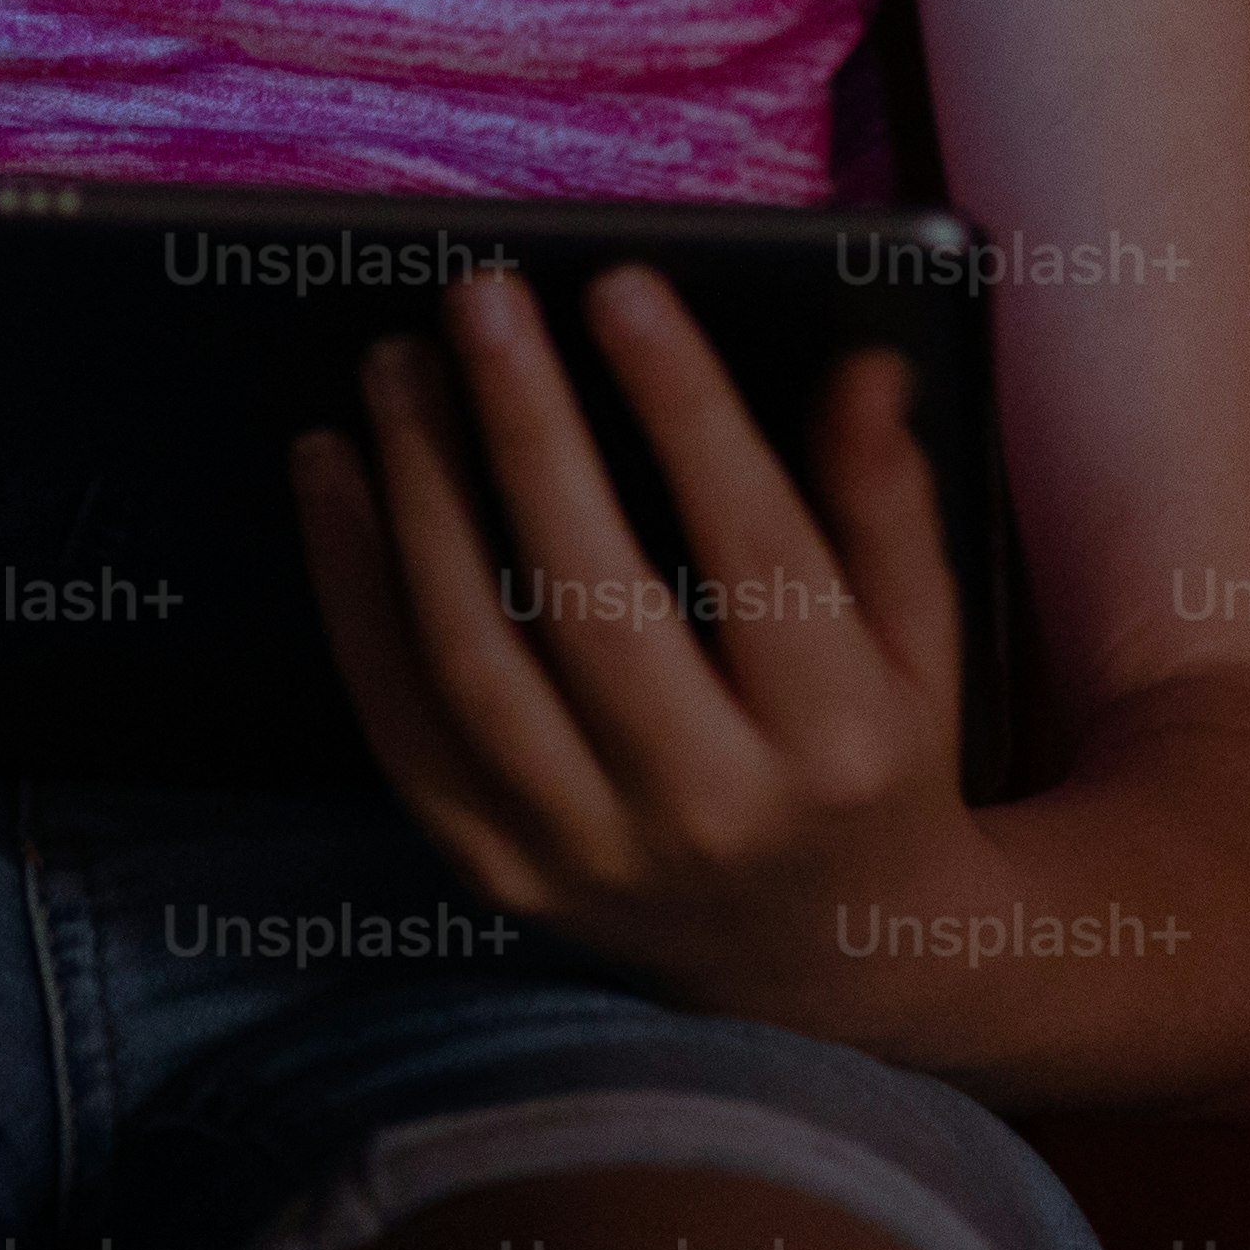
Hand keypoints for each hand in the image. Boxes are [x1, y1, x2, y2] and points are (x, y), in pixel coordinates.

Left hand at [289, 260, 996, 1011]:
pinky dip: (350, 587)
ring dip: (420, 494)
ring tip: (398, 365)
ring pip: (473, 655)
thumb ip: (885, 500)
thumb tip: (861, 360)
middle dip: (526, 429)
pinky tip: (332, 470)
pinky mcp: (497, 871)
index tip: (623, 286)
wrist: (825, 962)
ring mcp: (589, 853)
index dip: (685, 406)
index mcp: (838, 739)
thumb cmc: (872, 755)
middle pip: (590, 596)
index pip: (751, 543)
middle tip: (481, 296)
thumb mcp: (917, 639)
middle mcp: (711, 809)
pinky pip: (399, 718)